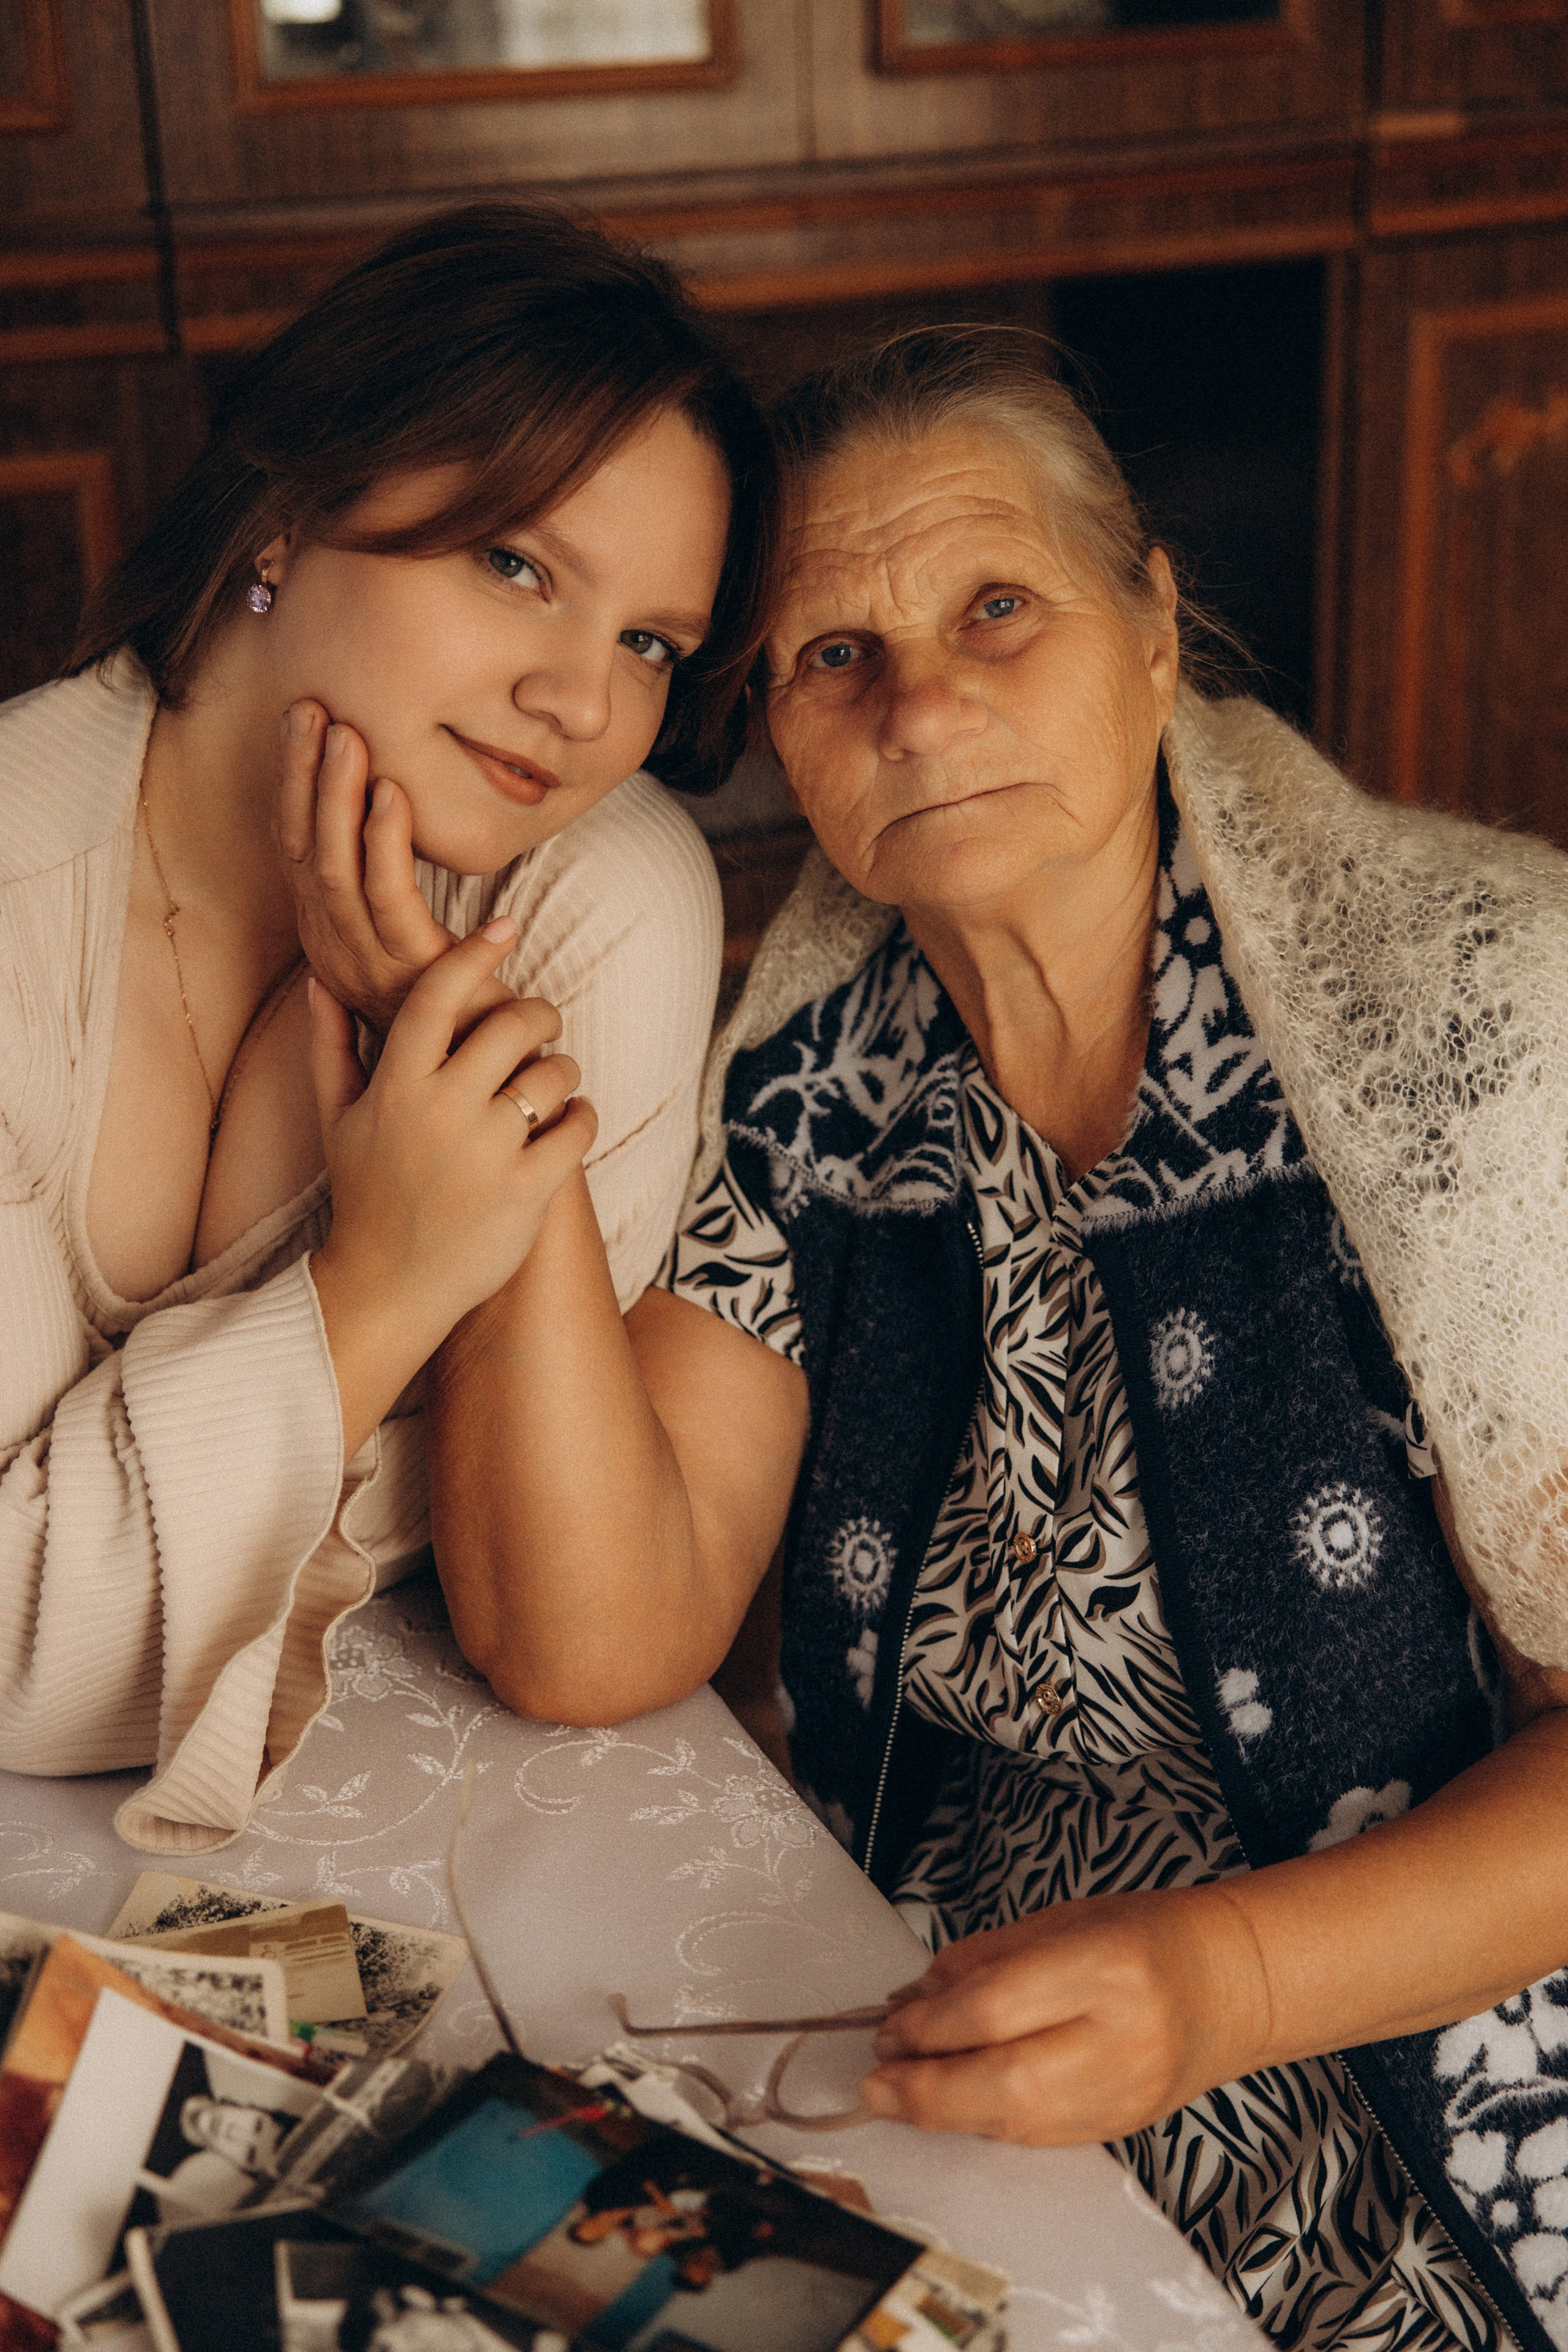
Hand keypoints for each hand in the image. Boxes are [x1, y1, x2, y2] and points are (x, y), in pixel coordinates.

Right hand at [274, 700, 511, 1035]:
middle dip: (302, 776)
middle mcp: (334, 951)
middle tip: (310, 710)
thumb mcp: (414, 947)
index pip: (298, 847)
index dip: (294, 782)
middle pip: (303, 849)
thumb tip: (390, 820)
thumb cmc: (459, 1012)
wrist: (485, 1092)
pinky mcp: (410, 976)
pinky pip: (388, 900)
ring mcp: (366, 968)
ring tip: (347, 736)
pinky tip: (391, 795)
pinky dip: (387, 844)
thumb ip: (395, 895)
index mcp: (329, 938)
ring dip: (337, 799)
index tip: (300, 720)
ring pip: (334, 869)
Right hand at [308, 919, 596, 1374]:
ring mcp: (488, 1152)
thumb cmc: (364, 1196)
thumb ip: (330, 1045)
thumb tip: (321, 980)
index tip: (504, 927)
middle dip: (538, 1015)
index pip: (438, 995)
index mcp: (395, 1086)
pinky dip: (583, 1117)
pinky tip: (570, 1122)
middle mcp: (441, 1112)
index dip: (475, 953)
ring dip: (563, 1069)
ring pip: (553, 1074)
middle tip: (541, 1023)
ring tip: (551, 1083)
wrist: (386, 1288)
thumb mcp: (336, 1120)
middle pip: (512, 1024)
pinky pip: (579, 1127)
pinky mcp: (527, 1191)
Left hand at [861, 1885, 1268, 2144]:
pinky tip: (957, 2101)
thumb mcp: (1061, 1920)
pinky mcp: (1121, 2130)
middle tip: (876, 2081)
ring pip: (1015, 2122)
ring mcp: (1125, 2095)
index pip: (996, 2009)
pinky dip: (986, 2120)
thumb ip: (983, 1961)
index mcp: (1107, 1968)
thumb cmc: (1144, 1935)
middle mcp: (1120, 2040)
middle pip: (1002, 2083)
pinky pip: (1036, 2137)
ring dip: (946, 2113)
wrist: (1230, 1983)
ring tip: (901, 2093)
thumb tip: (912, 2002)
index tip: (889, 2027)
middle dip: (925, 2090)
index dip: (930, 2026)